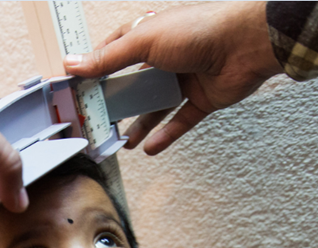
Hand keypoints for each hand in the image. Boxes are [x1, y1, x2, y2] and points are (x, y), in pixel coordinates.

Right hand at [63, 2, 281, 154]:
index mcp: (150, 36)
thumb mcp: (144, 42)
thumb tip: (72, 64)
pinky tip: (150, 148)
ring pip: (156, 106)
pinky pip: (180, 121)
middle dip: (117, 104)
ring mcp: (185, 79)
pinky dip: (166, 135)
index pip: (114, 53)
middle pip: (134, 84)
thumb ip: (108, 58)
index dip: (96, 69)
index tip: (78, 87)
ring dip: (140, 125)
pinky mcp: (202, 99)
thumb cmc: (198, 30)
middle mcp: (166, 57)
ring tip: (124, 143)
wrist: (245, 44)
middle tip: (99, 122)